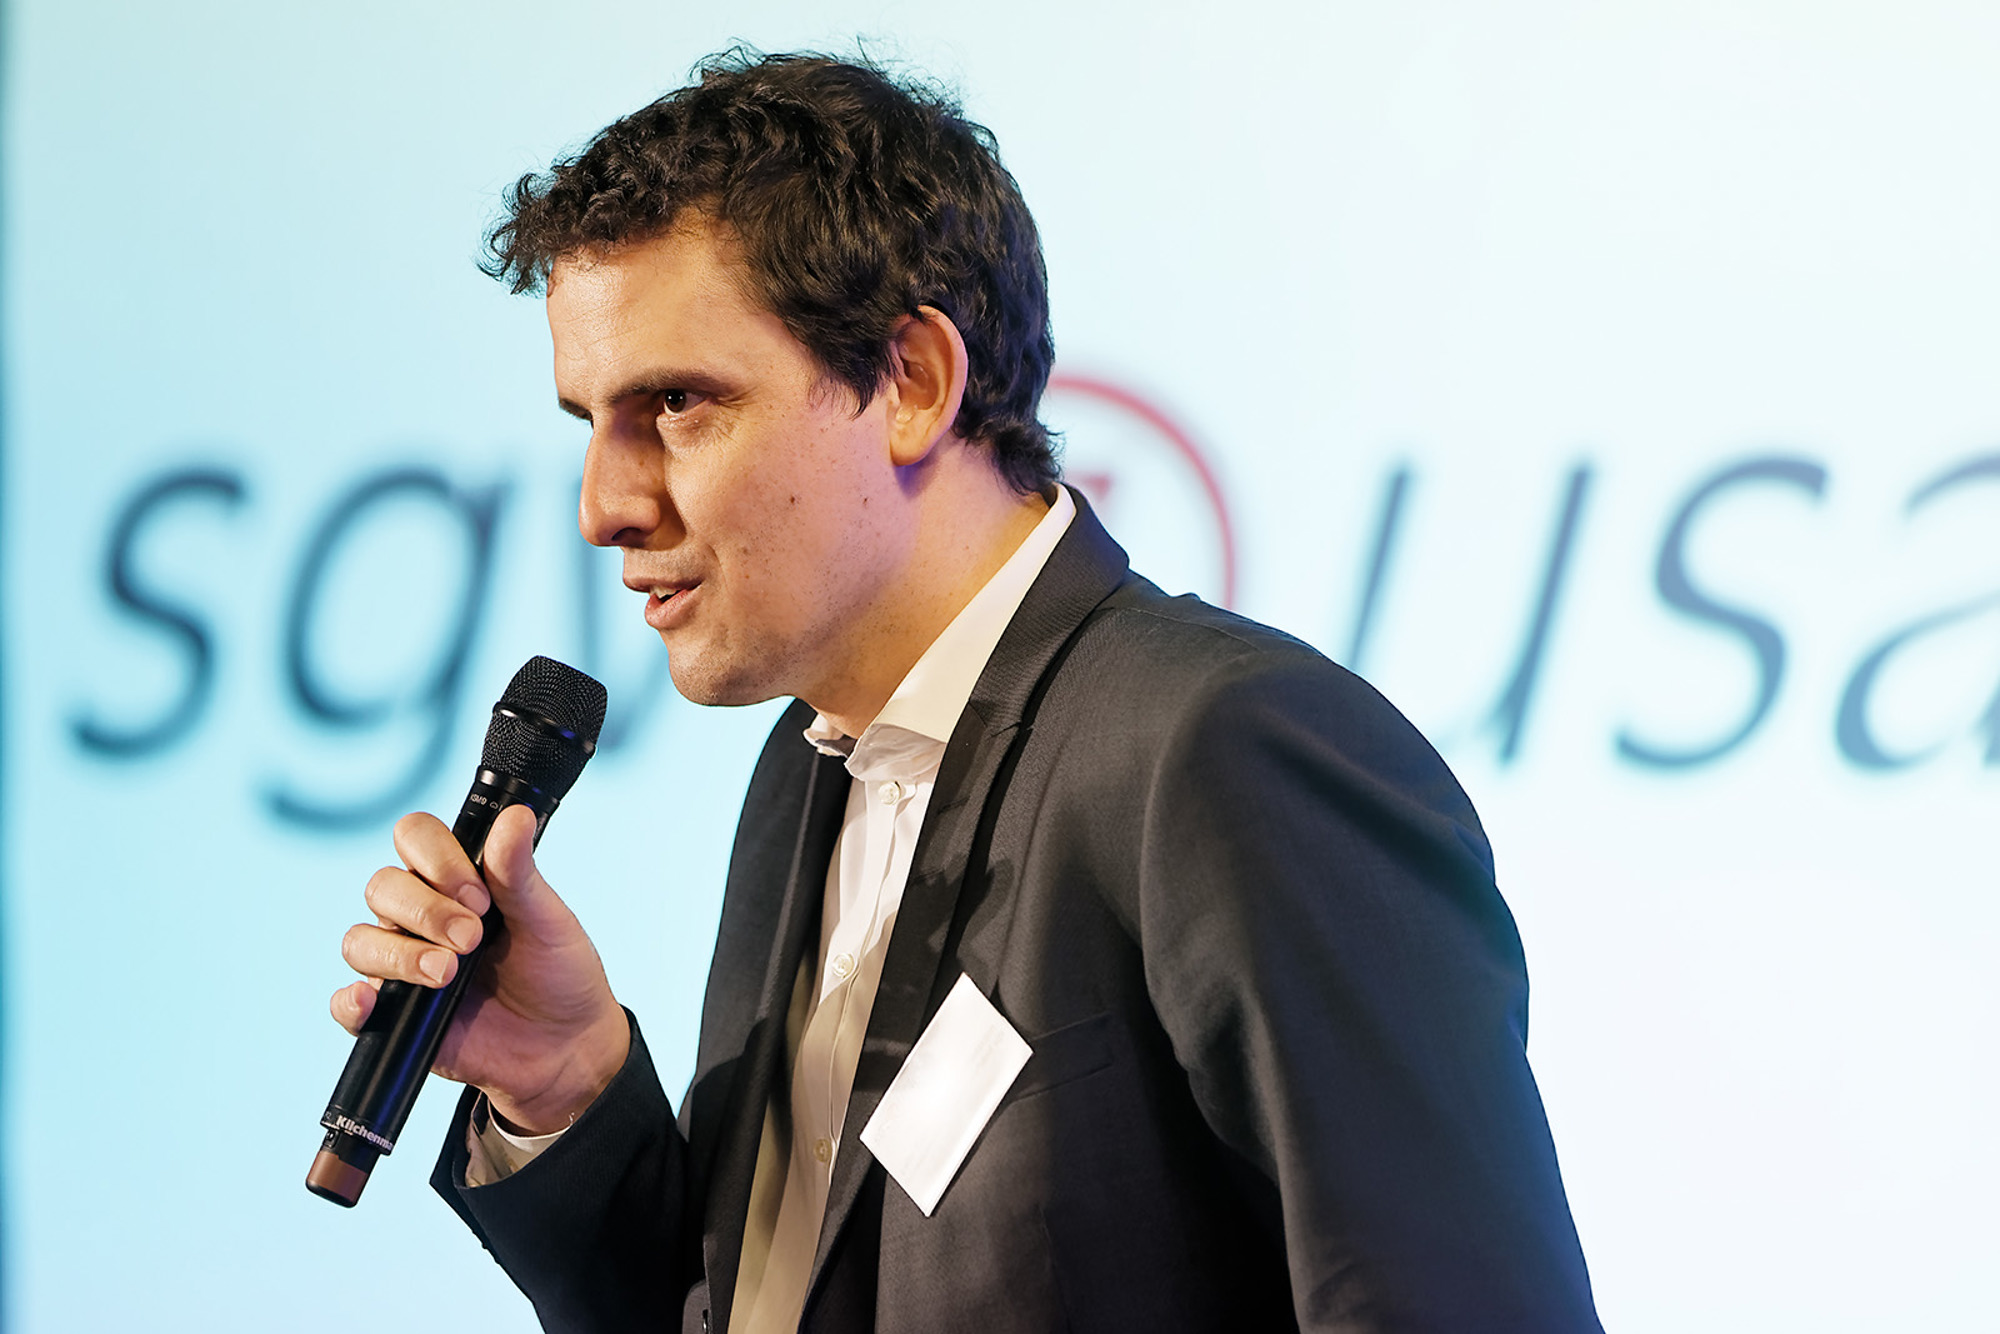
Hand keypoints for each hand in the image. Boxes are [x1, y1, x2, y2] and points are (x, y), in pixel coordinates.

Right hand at [330, 804, 630, 1133]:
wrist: (564, 1046)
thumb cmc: (557, 973)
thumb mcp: (547, 919)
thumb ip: (520, 873)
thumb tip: (516, 816)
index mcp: (455, 881)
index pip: (414, 838)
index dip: (437, 858)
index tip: (480, 894)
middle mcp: (419, 916)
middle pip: (382, 887)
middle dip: (425, 910)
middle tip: (473, 938)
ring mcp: (401, 964)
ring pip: (360, 940)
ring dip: (399, 953)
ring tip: (447, 973)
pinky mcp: (392, 1016)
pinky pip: (346, 1004)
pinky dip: (350, 1001)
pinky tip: (374, 1000)